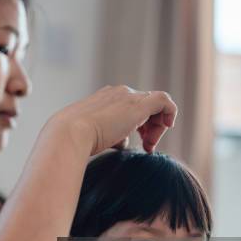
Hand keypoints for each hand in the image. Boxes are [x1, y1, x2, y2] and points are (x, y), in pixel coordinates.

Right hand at [47, 85, 176, 154]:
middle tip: (146, 147)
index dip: (137, 125)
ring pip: (154, 105)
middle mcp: (117, 93)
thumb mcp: (89, 136)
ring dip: (156, 126)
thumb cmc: (72, 140)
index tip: (134, 144)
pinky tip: (167, 127)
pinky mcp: (138, 104)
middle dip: (148, 127)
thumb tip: (120, 142)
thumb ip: (107, 135)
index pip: (128, 106)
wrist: (70, 134)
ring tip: (149, 145)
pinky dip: (170, 113)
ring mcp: (127, 97)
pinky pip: (164, 101)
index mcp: (103, 99)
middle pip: (143, 105)